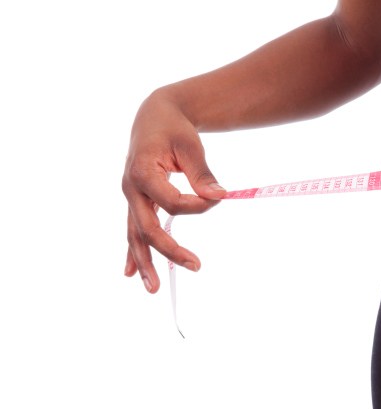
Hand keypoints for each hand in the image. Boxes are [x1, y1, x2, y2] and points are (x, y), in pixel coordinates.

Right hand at [122, 90, 225, 292]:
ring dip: (144, 263)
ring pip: (135, 235)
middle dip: (170, 251)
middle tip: (196, 266)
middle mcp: (131, 188)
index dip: (198, 205)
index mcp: (143, 172)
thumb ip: (203, 173)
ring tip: (153, 289)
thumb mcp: (191, 146)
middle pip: (147, 228)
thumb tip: (220, 196)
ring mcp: (131, 197)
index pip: (171, 202)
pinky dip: (133, 252)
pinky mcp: (135, 202)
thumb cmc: (174, 129)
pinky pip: (132, 230)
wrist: (154, 116)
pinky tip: (132, 274)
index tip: (217, 197)